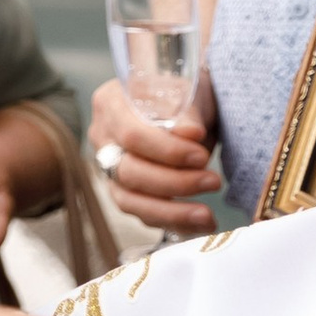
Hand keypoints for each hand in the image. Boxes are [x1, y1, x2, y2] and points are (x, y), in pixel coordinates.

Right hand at [87, 75, 222, 238]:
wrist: (190, 105)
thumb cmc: (186, 93)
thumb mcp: (189, 92)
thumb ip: (186, 112)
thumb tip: (190, 133)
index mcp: (111, 104)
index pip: (131, 135)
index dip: (167, 151)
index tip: (201, 156)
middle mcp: (102, 137)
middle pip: (128, 171)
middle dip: (174, 183)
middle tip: (213, 182)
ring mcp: (110, 167)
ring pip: (129, 200)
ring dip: (171, 212)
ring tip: (207, 216)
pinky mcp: (125, 191)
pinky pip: (142, 214)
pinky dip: (173, 222)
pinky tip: (201, 223)